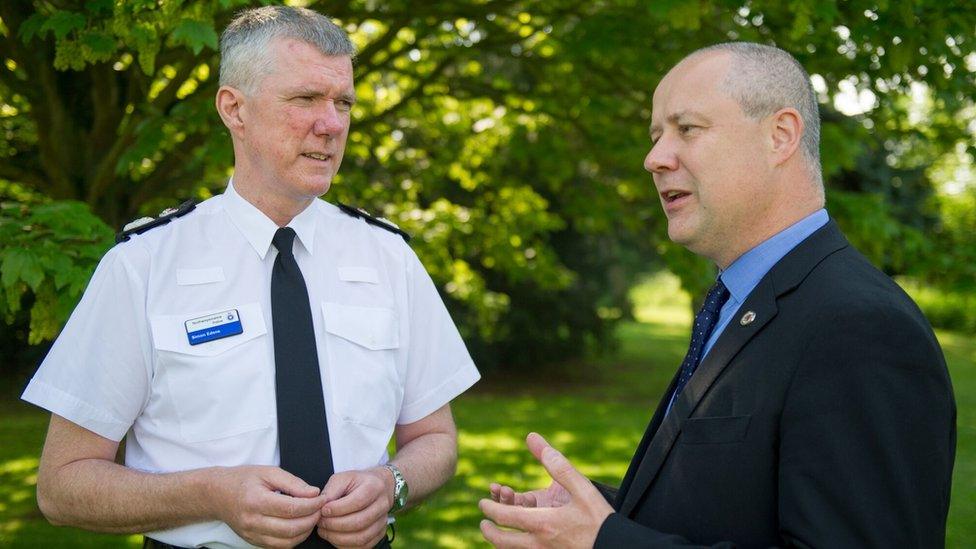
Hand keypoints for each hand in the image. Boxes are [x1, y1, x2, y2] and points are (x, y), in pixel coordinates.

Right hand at [210, 465, 325, 547]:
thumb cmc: (242, 480)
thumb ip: (293, 483)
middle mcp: (253, 521)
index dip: (312, 505)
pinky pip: (278, 546)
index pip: (292, 508)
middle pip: (291, 528)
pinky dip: (293, 539)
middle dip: (312, 520)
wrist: (217, 494)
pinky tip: (299, 526)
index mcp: (257, 501)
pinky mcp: (253, 541)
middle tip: (320, 509)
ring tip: (312, 517)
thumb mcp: (268, 472)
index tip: (322, 499)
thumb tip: (314, 493)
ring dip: (305, 532)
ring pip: (287, 542)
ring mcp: (252, 534)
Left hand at [316, 468, 392, 547]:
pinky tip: (334, 538)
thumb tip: (320, 507)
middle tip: (320, 523)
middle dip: (335, 525)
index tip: (322, 510)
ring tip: (324, 531)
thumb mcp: (343, 478)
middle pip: (359, 522)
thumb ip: (331, 491)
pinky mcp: (380, 533)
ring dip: (338, 538)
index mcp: (373, 487)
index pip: (357, 502)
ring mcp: (383, 521)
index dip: (337, 509)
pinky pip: (363, 546)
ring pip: (361, 538)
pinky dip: (345, 545)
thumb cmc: (357, 482)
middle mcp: (382, 505)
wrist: (379, 487)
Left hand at [479, 433, 613, 548]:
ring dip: (501, 543)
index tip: (483, 503)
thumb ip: (556, 463)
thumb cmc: (600, 519)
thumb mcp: (581, 487)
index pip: (505, 517)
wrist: (617, 548)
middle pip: (503, 542)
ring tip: (497, 536)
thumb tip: (532, 438)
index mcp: (543, 523)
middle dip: (489, 532)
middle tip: (484, 523)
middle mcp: (539, 544)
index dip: (490, 509)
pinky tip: (520, 543)